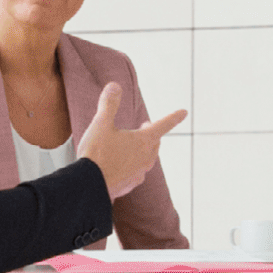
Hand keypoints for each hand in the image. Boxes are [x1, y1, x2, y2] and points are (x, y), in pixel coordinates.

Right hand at [78, 82, 186, 199]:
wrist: (88, 186)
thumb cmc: (96, 154)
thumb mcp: (101, 124)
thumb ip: (109, 104)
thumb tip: (115, 86)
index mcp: (143, 141)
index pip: (163, 125)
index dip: (174, 117)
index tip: (184, 112)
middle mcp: (145, 158)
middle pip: (155, 143)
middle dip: (152, 133)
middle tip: (145, 126)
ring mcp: (138, 174)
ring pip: (147, 159)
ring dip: (143, 151)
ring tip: (133, 147)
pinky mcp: (128, 186)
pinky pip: (136, 173)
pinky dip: (132, 166)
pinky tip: (122, 167)